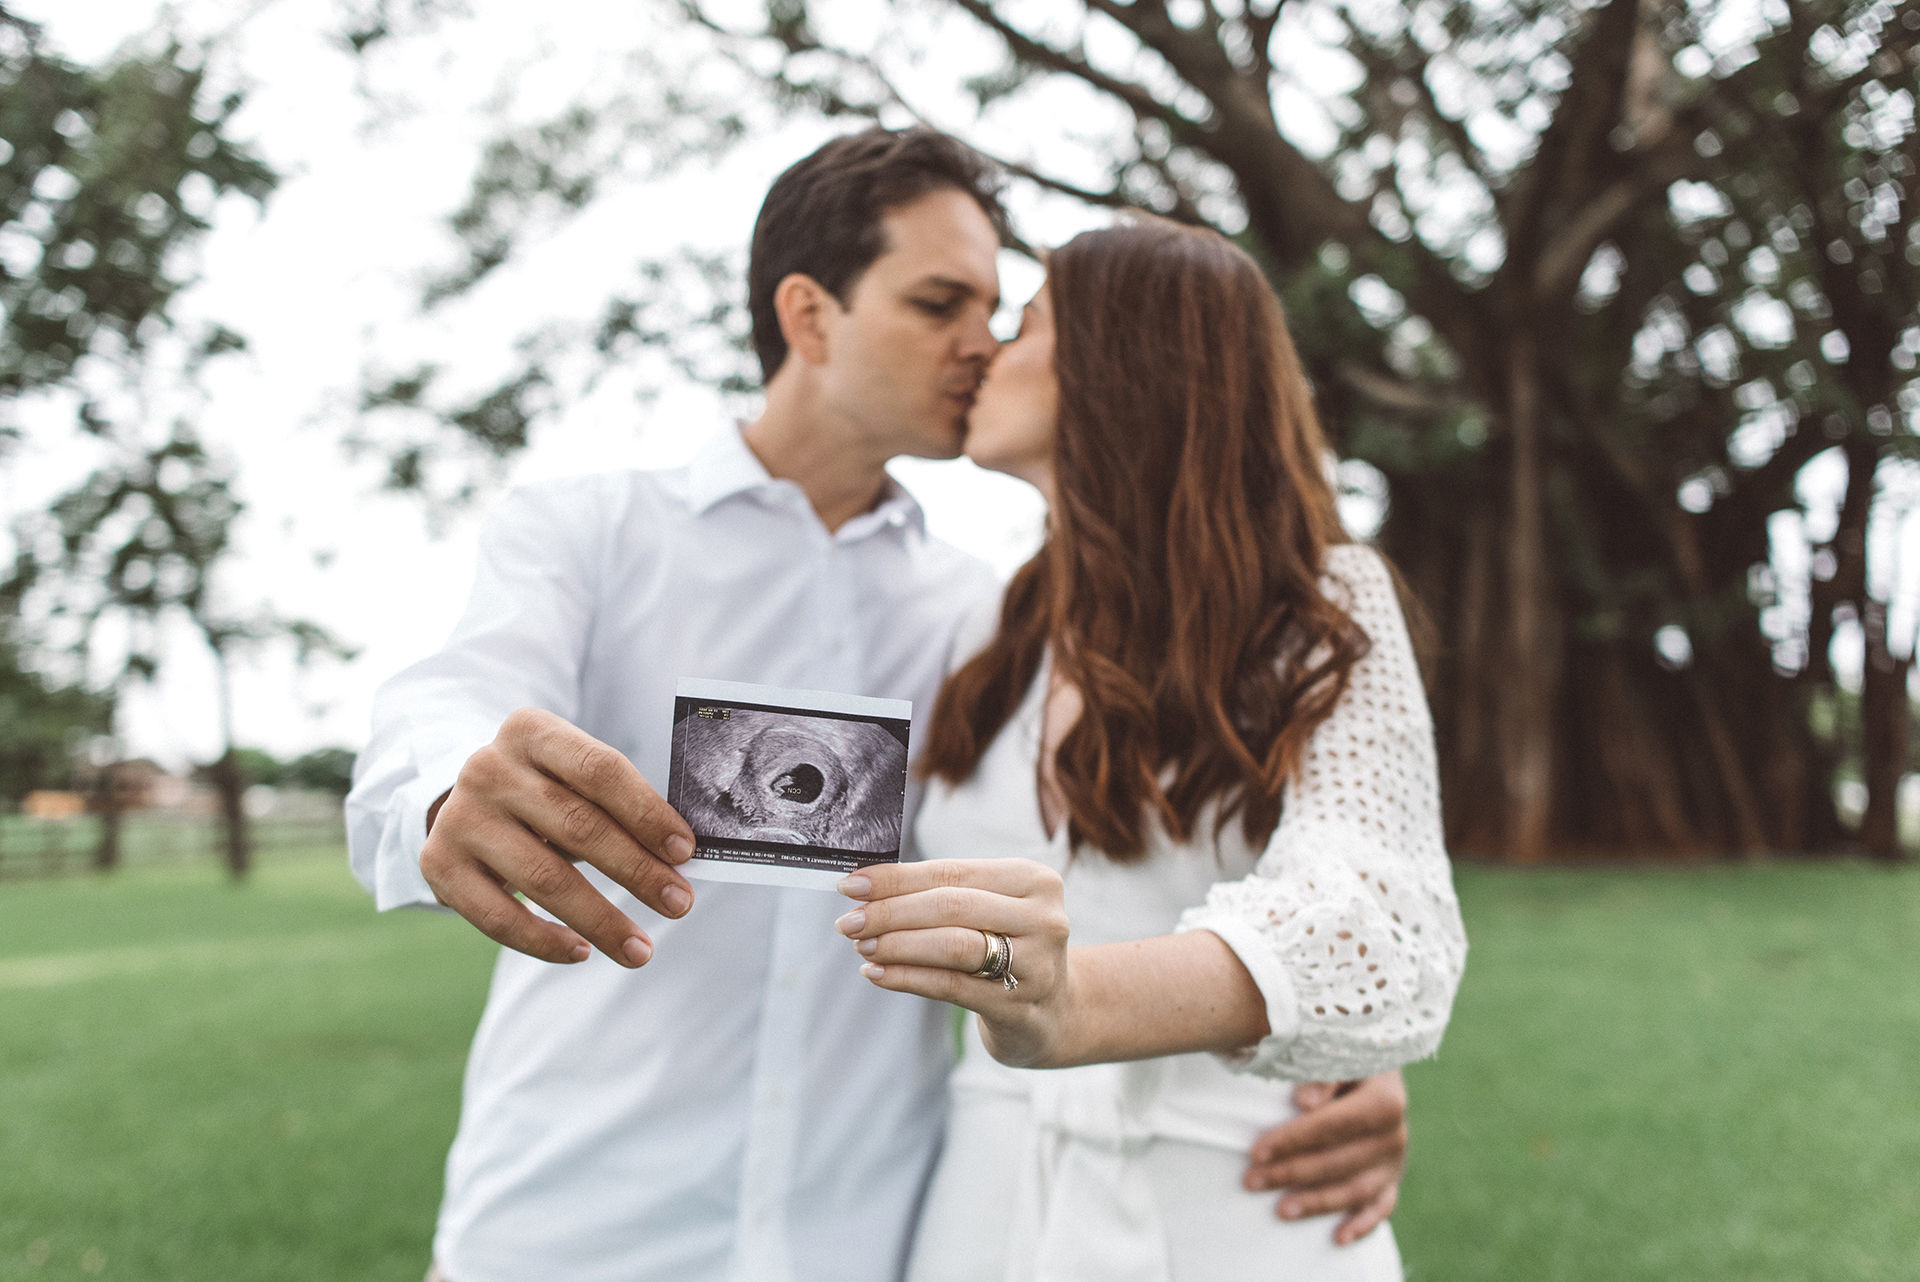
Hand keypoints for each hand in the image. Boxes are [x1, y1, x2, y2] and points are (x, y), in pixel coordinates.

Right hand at [420, 707, 697, 966]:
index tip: (685, 852)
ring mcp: (460, 817)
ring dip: (600, 919)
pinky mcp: (439, 864)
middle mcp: (488, 768)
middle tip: (678, 904)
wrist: (462, 800)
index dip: (646, 812)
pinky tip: (581, 952)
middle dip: (636, 871)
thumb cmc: (543, 790)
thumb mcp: (574, 776)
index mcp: (531, 730)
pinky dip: (543, 940)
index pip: (600, 769)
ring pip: (543, 878)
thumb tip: (678, 858)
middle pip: (577, 826)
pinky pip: (498, 916)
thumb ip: (618, 804)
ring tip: (641, 949)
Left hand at [836, 859, 1071, 1067]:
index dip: (896, 879)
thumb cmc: (1008, 947)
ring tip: (861, 946)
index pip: (951, 872)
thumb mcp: (989, 910)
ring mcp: (1036, 964)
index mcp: (1033, 880)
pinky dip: (907, 978)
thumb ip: (941, 893)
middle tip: (848, 921)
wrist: (1053, 1012)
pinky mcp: (1018, 1006)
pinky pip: (950, 986)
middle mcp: (1042, 917)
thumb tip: (866, 887)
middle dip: (890, 912)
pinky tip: (877, 973)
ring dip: (896, 944)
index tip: (850, 885)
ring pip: (952, 946)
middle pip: (950, 906)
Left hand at [1242, 1071, 1407, 1244]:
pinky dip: (1362, 1225)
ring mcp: (1394, 1160)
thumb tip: (1304, 1102)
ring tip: (1280, 1210)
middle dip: (1291, 1172)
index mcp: (1383, 1101)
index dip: (1292, 1139)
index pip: (1331, 1125)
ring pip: (1355, 1190)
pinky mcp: (1392, 1178)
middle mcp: (1394, 1134)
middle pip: (1338, 1161)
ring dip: (1316, 1202)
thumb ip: (1323, 1075)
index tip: (1256, 1151)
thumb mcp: (1338, 1054)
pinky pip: (1381, 1207)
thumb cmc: (1346, 1057)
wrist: (1377, 1067)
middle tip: (1251, 1180)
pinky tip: (1338, 1238)